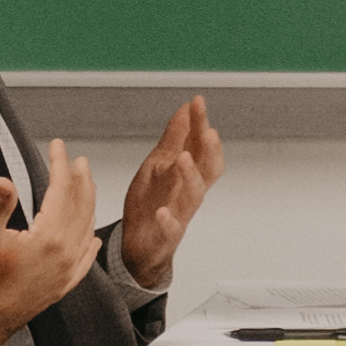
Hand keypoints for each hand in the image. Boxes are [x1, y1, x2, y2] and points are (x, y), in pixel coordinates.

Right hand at [0, 136, 104, 345]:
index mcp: (48, 240)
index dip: (60, 165)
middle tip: (78, 160)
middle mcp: (65, 256)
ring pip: (86, 230)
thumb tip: (4, 180)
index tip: (58, 146)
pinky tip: (92, 237)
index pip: (61, 192)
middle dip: (80, 180)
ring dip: (87, 205)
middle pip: (81, 208)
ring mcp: (66, 273)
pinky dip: (90, 243)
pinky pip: (85, 260)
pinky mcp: (62, 287)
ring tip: (84, 187)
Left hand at [111, 97, 225, 291]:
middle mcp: (188, 191)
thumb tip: (186, 108)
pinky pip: (172, 229)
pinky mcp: (166, 235)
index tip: (198, 102)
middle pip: (208, 170)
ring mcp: (180, 213)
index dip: (201, 124)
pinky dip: (168, 220)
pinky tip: (162, 211)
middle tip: (208, 131)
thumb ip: (174, 138)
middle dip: (210, 151)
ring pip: (194, 196)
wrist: (136, 243)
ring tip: (183, 159)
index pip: (200, 145)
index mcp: (187, 172)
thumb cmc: (151, 201)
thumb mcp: (159, 164)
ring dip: (190, 177)